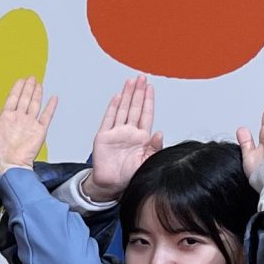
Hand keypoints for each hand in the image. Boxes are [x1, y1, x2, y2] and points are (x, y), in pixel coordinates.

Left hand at [0, 76, 58, 173]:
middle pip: (25, 99)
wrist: (10, 164)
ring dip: (37, 94)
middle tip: (31, 78)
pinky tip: (53, 99)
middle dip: (28, 88)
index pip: (13, 99)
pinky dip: (50, 107)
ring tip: (39, 84)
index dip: (17, 89)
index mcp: (7, 118)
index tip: (20, 80)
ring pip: (35, 104)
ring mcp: (30, 124)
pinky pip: (46, 116)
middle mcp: (19, 119)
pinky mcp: (39, 131)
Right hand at [89, 74, 162, 199]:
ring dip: (127, 95)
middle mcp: (129, 132)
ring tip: (130, 82)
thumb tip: (159, 132)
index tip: (150, 88)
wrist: (111, 185)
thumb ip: (154, 148)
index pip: (146, 114)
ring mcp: (116, 133)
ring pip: (123, 109)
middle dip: (138, 92)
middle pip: (135, 108)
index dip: (148, 101)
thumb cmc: (130, 176)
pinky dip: (113, 107)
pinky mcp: (104, 137)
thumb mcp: (147, 162)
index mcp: (142, 138)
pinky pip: (108, 119)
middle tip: (141, 78)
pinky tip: (118, 97)